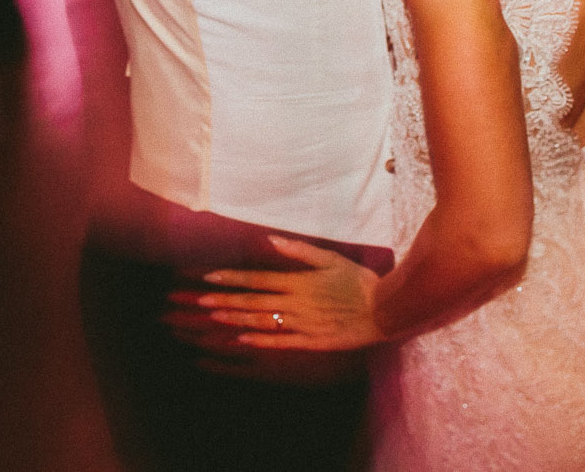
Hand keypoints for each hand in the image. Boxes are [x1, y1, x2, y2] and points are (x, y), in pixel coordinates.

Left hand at [177, 236, 384, 351]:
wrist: (384, 311)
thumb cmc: (358, 281)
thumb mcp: (332, 259)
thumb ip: (300, 250)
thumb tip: (272, 240)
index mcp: (299, 282)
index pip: (257, 279)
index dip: (232, 278)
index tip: (210, 277)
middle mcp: (296, 304)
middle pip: (254, 302)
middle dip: (225, 300)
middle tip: (200, 299)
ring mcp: (302, 324)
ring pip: (262, 322)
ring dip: (236, 320)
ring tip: (214, 317)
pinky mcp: (311, 342)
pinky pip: (280, 343)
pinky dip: (260, 340)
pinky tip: (242, 338)